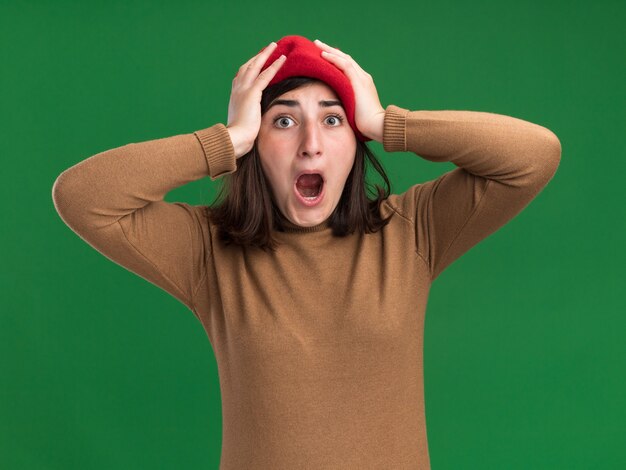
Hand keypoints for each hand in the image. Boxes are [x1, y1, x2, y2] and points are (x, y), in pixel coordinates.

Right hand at [227, 41, 286, 157]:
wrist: (234, 138)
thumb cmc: (240, 136)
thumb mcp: (244, 123)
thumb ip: (249, 116)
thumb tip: (255, 120)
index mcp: (235, 96)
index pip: (242, 76)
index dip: (250, 67)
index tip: (257, 61)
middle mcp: (237, 90)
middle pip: (248, 67)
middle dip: (258, 57)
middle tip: (268, 48)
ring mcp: (243, 90)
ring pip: (255, 66)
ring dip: (266, 55)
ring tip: (275, 46)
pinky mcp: (252, 94)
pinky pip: (265, 76)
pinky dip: (274, 66)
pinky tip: (282, 59)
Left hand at [314, 39, 384, 142]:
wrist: (377, 125)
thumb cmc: (365, 124)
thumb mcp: (353, 110)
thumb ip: (345, 104)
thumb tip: (334, 107)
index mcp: (362, 83)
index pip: (347, 66)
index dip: (335, 59)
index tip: (323, 55)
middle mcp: (363, 77)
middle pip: (345, 58)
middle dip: (331, 50)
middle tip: (317, 43)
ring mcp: (361, 78)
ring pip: (344, 58)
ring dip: (329, 50)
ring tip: (317, 44)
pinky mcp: (358, 82)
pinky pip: (344, 65)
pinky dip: (333, 59)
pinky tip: (323, 55)